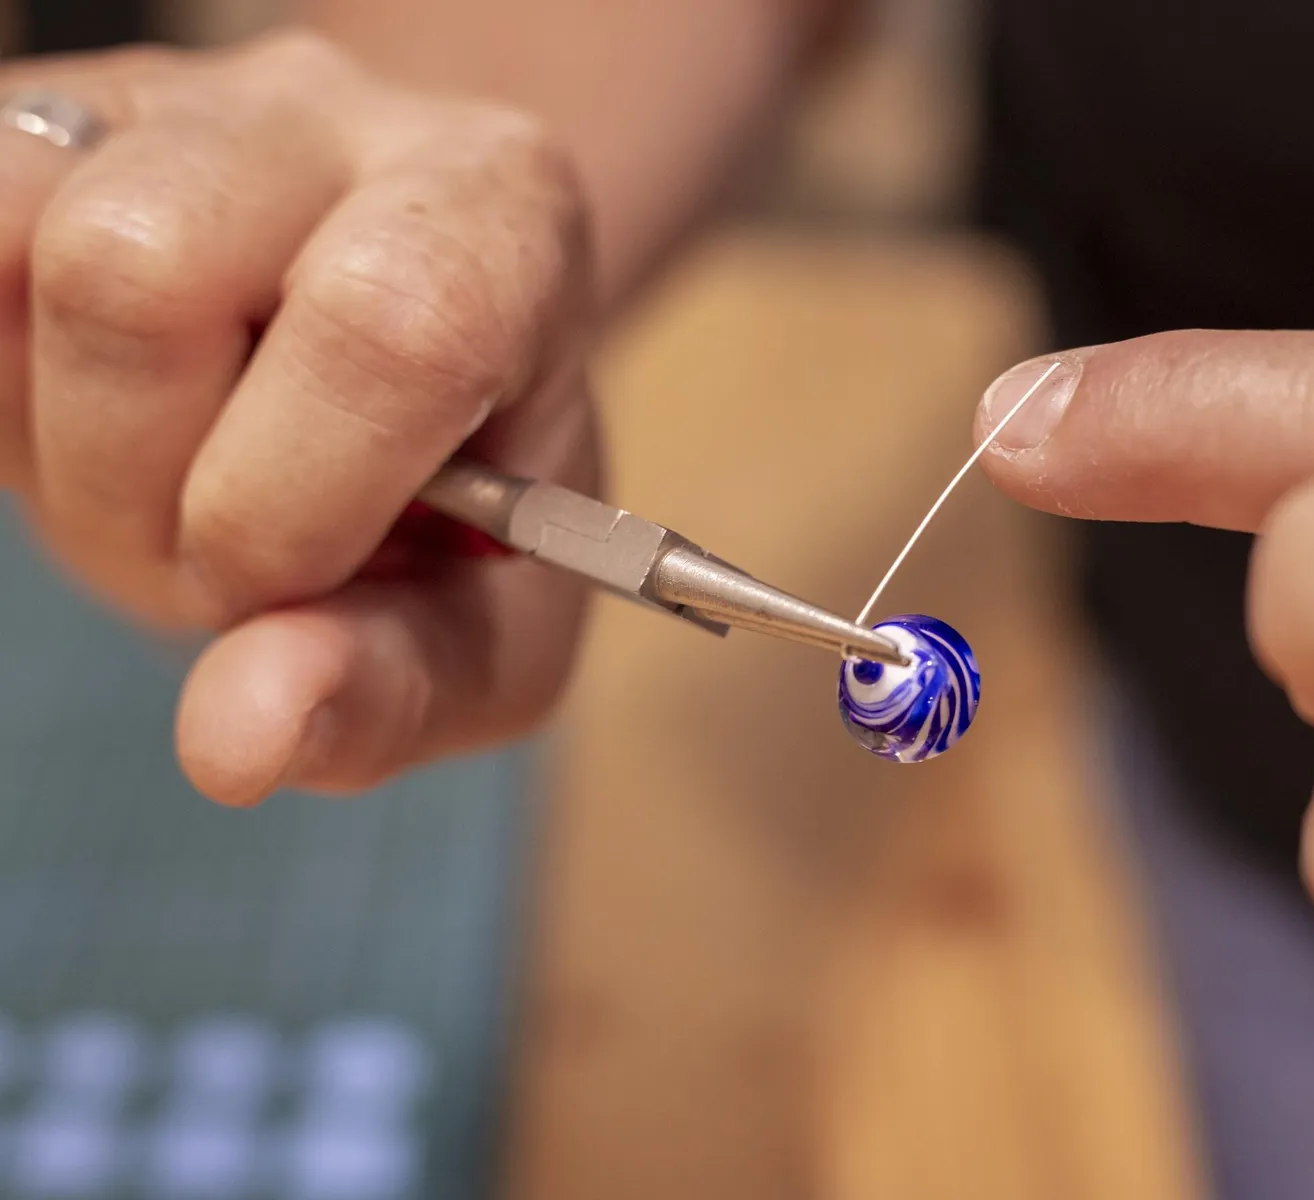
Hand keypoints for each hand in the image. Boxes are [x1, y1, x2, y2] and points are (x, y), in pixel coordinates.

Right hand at [0, 32, 598, 804]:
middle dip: (142, 492)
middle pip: (140, 274)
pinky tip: (86, 414)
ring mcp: (179, 103)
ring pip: (21, 245)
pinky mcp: (51, 125)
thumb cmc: (472, 513)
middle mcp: (344, 118)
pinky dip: (1, 388)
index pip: (391, 325)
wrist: (413, 384)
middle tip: (219, 555)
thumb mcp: (485, 638)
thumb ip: (390, 690)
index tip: (287, 578)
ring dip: (57, 438)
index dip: (294, 499)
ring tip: (159, 476)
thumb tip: (237, 737)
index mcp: (505, 223)